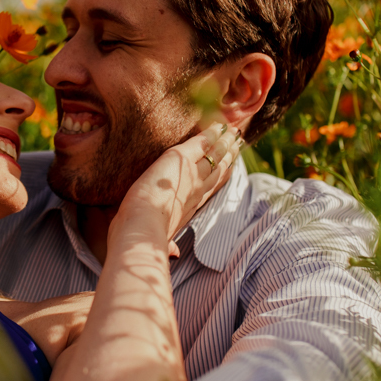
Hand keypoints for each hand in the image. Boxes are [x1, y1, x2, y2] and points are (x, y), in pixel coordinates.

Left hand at [113, 123, 242, 245]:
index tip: (229, 170)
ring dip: (224, 143)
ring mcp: (190, 174)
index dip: (220, 178)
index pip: (209, 189)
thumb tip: (174, 254)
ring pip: (214, 156)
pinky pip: (201, 143)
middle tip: (238, 145)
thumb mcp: (160, 241)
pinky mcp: (181, 158)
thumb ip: (168, 246)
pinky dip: (211, 135)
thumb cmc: (145, 237)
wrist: (142, 227)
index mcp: (188, 209)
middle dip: (228, 157)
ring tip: (233, 133)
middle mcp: (194, 191)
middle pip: (217, 171)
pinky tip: (219, 127)